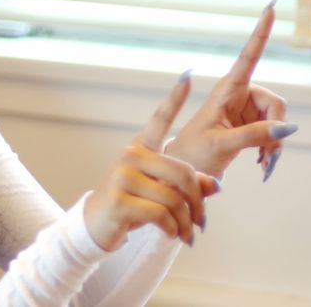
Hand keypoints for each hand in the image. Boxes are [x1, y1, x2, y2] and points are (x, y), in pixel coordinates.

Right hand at [84, 74, 222, 250]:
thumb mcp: (160, 192)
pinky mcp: (119, 200)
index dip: (174, 98)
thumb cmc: (132, 204)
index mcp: (141, 147)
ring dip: (186, 222)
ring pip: (174, 198)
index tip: (187, 75)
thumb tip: (214, 186)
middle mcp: (130, 155)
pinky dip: (173, 229)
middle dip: (198, 201)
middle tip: (202, 222)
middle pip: (183, 173)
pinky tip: (173, 235)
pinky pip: (161, 214)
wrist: (96, 226)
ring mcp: (123, 176)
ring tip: (186, 234)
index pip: (160, 119)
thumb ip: (187, 185)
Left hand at [165, 1, 296, 180]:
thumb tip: (289, 128)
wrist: (185, 171)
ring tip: (263, 164)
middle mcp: (239, 94)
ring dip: (275, 144)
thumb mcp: (221, 144)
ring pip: (279, 121)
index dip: (260, 32)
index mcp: (226, 90)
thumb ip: (254, 135)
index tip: (270, 7)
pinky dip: (272, 149)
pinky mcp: (251, 125)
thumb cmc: (193, 153)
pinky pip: (275, 133)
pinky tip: (261, 164)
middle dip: (277, 130)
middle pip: (276, 104)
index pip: (247, 56)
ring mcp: (246, 110)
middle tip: (268, 158)